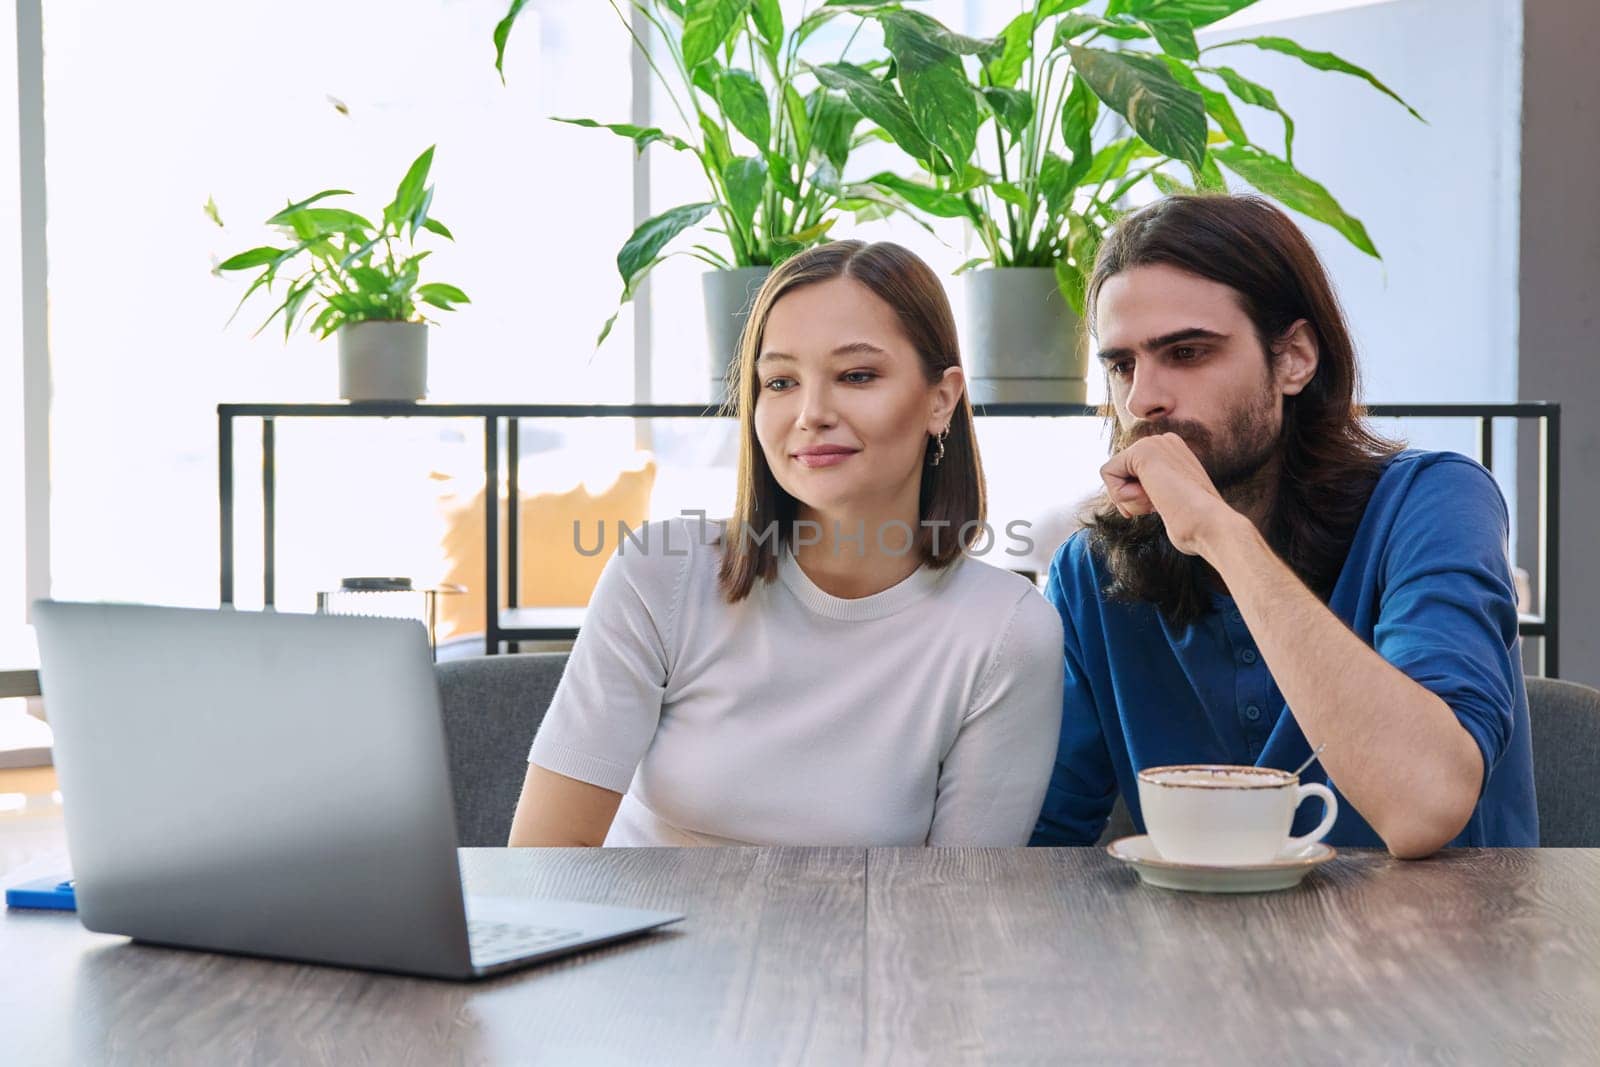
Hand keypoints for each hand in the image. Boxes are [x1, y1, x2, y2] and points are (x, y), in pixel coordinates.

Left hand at [1101, 433, 1243, 556]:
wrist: (1210, 525)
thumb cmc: (1196, 525)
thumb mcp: (1174, 502)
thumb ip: (1157, 491)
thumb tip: (1143, 492)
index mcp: (1173, 451)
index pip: (1131, 472)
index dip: (1135, 497)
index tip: (1157, 507)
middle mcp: (1164, 441)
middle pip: (1119, 472)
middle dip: (1130, 498)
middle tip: (1158, 505)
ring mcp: (1155, 443)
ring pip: (1113, 474)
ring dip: (1129, 499)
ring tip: (1159, 501)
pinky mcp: (1143, 450)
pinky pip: (1107, 472)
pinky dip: (1121, 494)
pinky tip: (1151, 497)